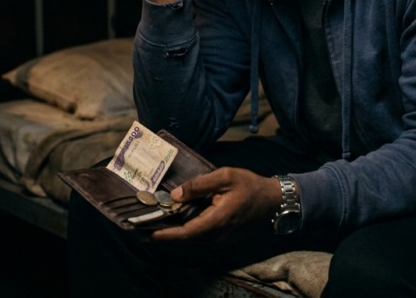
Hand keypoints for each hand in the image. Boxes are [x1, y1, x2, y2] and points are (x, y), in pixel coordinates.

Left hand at [149, 167, 281, 243]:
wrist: (274, 202)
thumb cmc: (250, 186)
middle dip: (163, 233)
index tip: (145, 234)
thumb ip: (199, 185)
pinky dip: (186, 229)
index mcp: (217, 221)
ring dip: (174, 231)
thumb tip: (176, 195)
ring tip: (154, 221)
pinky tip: (176, 219)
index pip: (185, 233)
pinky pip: (200, 235)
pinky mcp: (223, 237)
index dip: (164, 235)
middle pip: (185, 238)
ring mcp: (221, 239)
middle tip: (141, 226)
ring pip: (192, 237)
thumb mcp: (224, 177)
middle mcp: (217, 235)